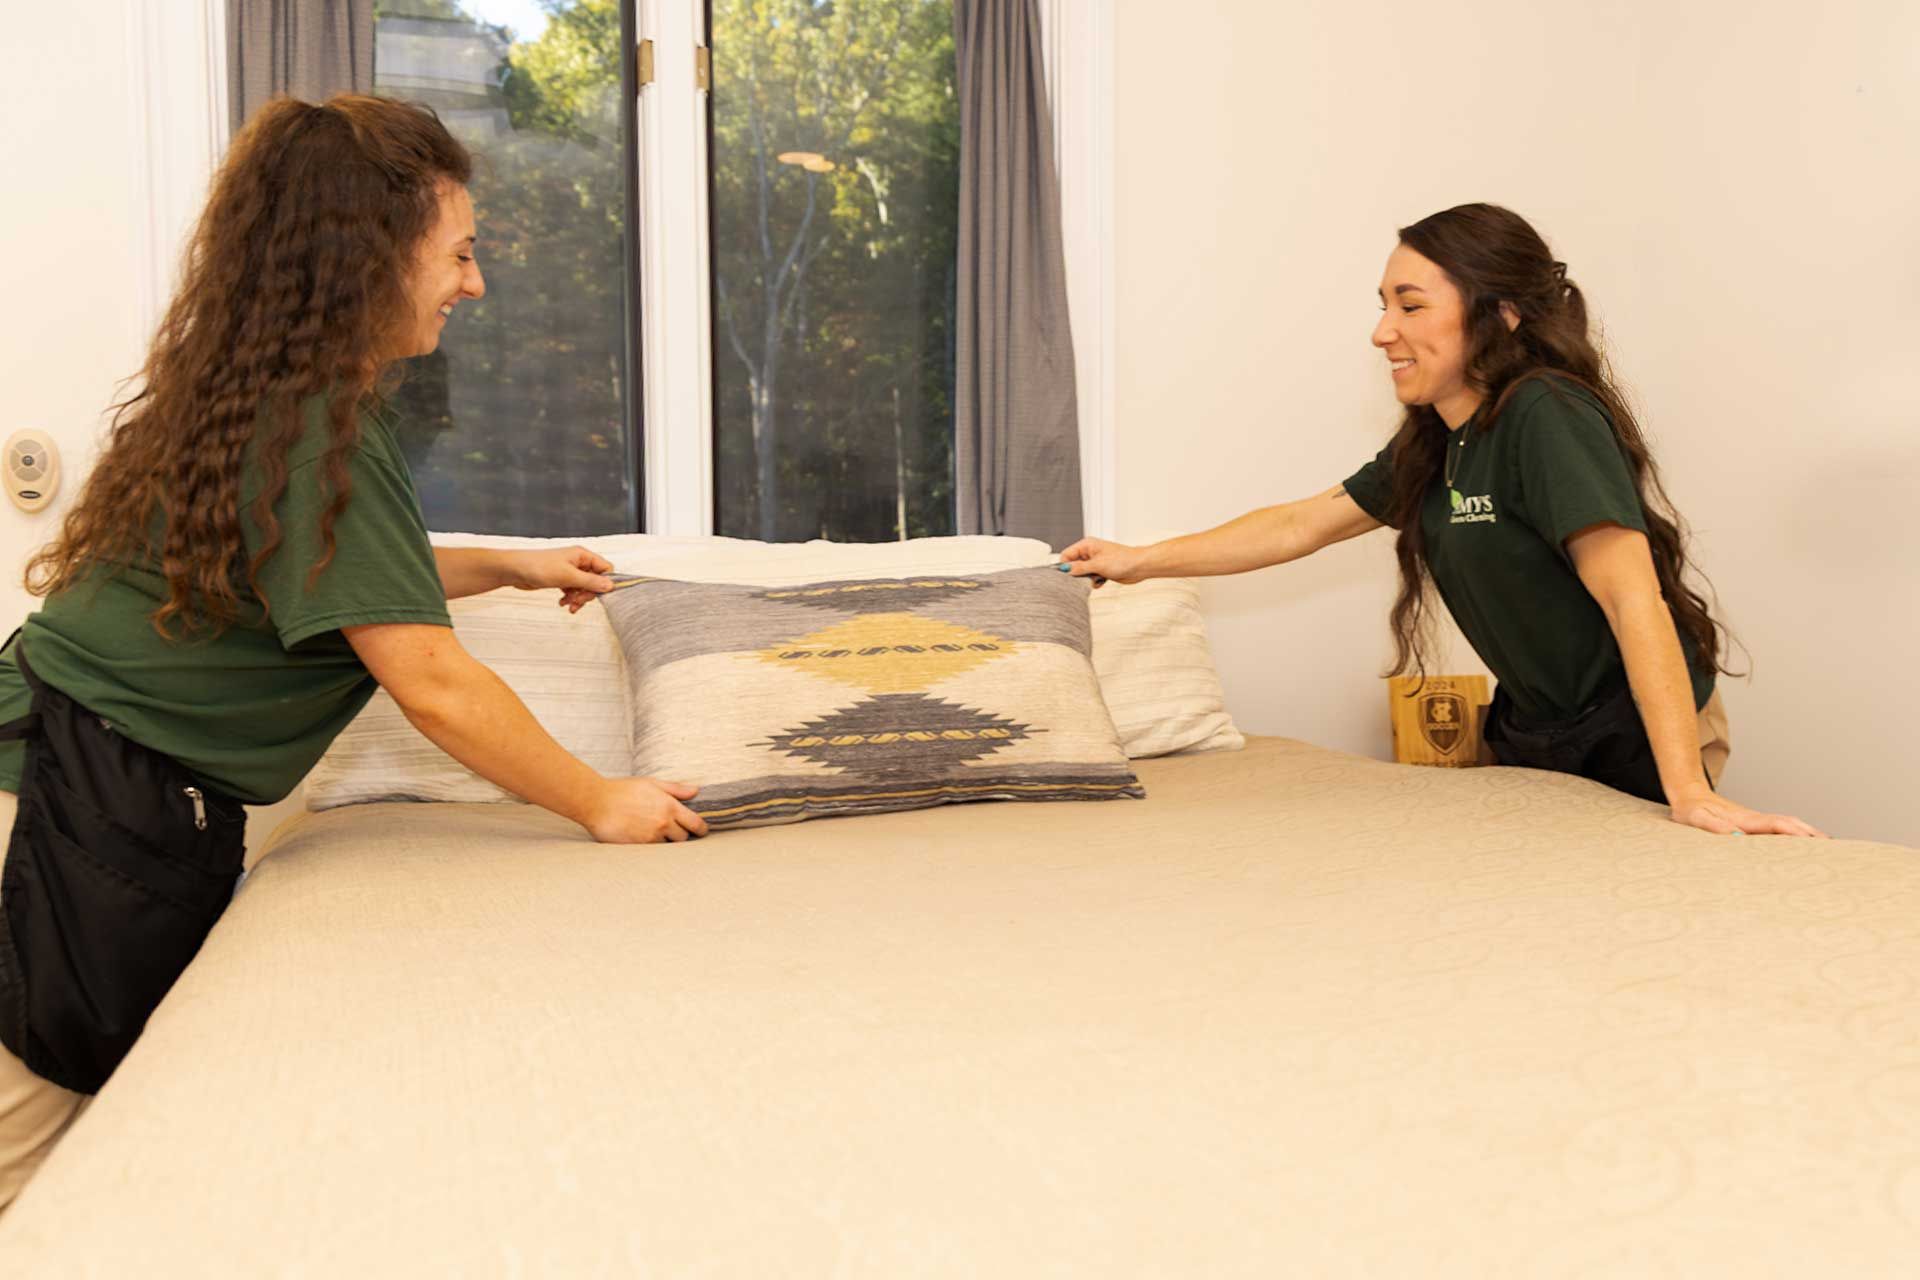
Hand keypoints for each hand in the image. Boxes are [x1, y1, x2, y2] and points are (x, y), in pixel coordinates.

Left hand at [505, 547, 614, 612]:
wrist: (515, 570)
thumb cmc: (538, 567)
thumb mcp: (568, 576)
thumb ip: (590, 582)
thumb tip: (610, 586)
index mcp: (582, 555)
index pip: (605, 569)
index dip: (605, 583)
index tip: (599, 595)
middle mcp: (578, 562)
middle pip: (595, 581)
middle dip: (588, 594)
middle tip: (578, 602)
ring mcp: (569, 570)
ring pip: (584, 587)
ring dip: (578, 598)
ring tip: (569, 605)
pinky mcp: (561, 579)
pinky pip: (573, 590)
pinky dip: (570, 598)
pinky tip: (562, 603)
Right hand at [582, 777, 708, 843]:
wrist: (596, 802)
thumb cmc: (622, 790)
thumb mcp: (651, 783)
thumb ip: (675, 789)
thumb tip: (696, 791)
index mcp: (669, 806)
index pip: (696, 824)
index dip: (701, 829)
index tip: (701, 831)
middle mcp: (663, 823)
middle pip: (683, 839)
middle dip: (681, 836)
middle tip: (675, 832)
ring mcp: (650, 837)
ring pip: (667, 847)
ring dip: (665, 842)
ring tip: (656, 835)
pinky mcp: (637, 848)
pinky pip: (652, 853)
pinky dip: (651, 848)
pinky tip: (644, 839)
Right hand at [1057, 537, 1148, 587]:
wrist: (1139, 566)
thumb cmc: (1123, 559)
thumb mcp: (1097, 564)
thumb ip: (1079, 568)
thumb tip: (1065, 570)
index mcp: (1087, 545)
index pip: (1066, 555)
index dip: (1064, 566)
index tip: (1065, 576)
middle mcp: (1090, 553)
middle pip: (1073, 565)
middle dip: (1077, 574)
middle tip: (1083, 578)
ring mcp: (1095, 562)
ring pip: (1082, 574)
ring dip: (1086, 579)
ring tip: (1096, 578)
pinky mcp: (1101, 571)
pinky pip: (1090, 578)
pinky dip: (1094, 582)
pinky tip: (1101, 581)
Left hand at [1668, 789, 1826, 837]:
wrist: (1689, 794)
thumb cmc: (1690, 809)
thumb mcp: (1696, 818)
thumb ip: (1714, 826)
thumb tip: (1736, 836)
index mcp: (1744, 819)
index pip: (1776, 825)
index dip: (1795, 832)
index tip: (1813, 841)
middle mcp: (1754, 818)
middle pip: (1790, 824)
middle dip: (1811, 835)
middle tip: (1834, 850)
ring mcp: (1755, 819)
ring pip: (1788, 825)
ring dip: (1808, 834)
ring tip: (1828, 849)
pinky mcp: (1753, 823)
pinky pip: (1779, 829)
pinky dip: (1796, 834)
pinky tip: (1804, 843)